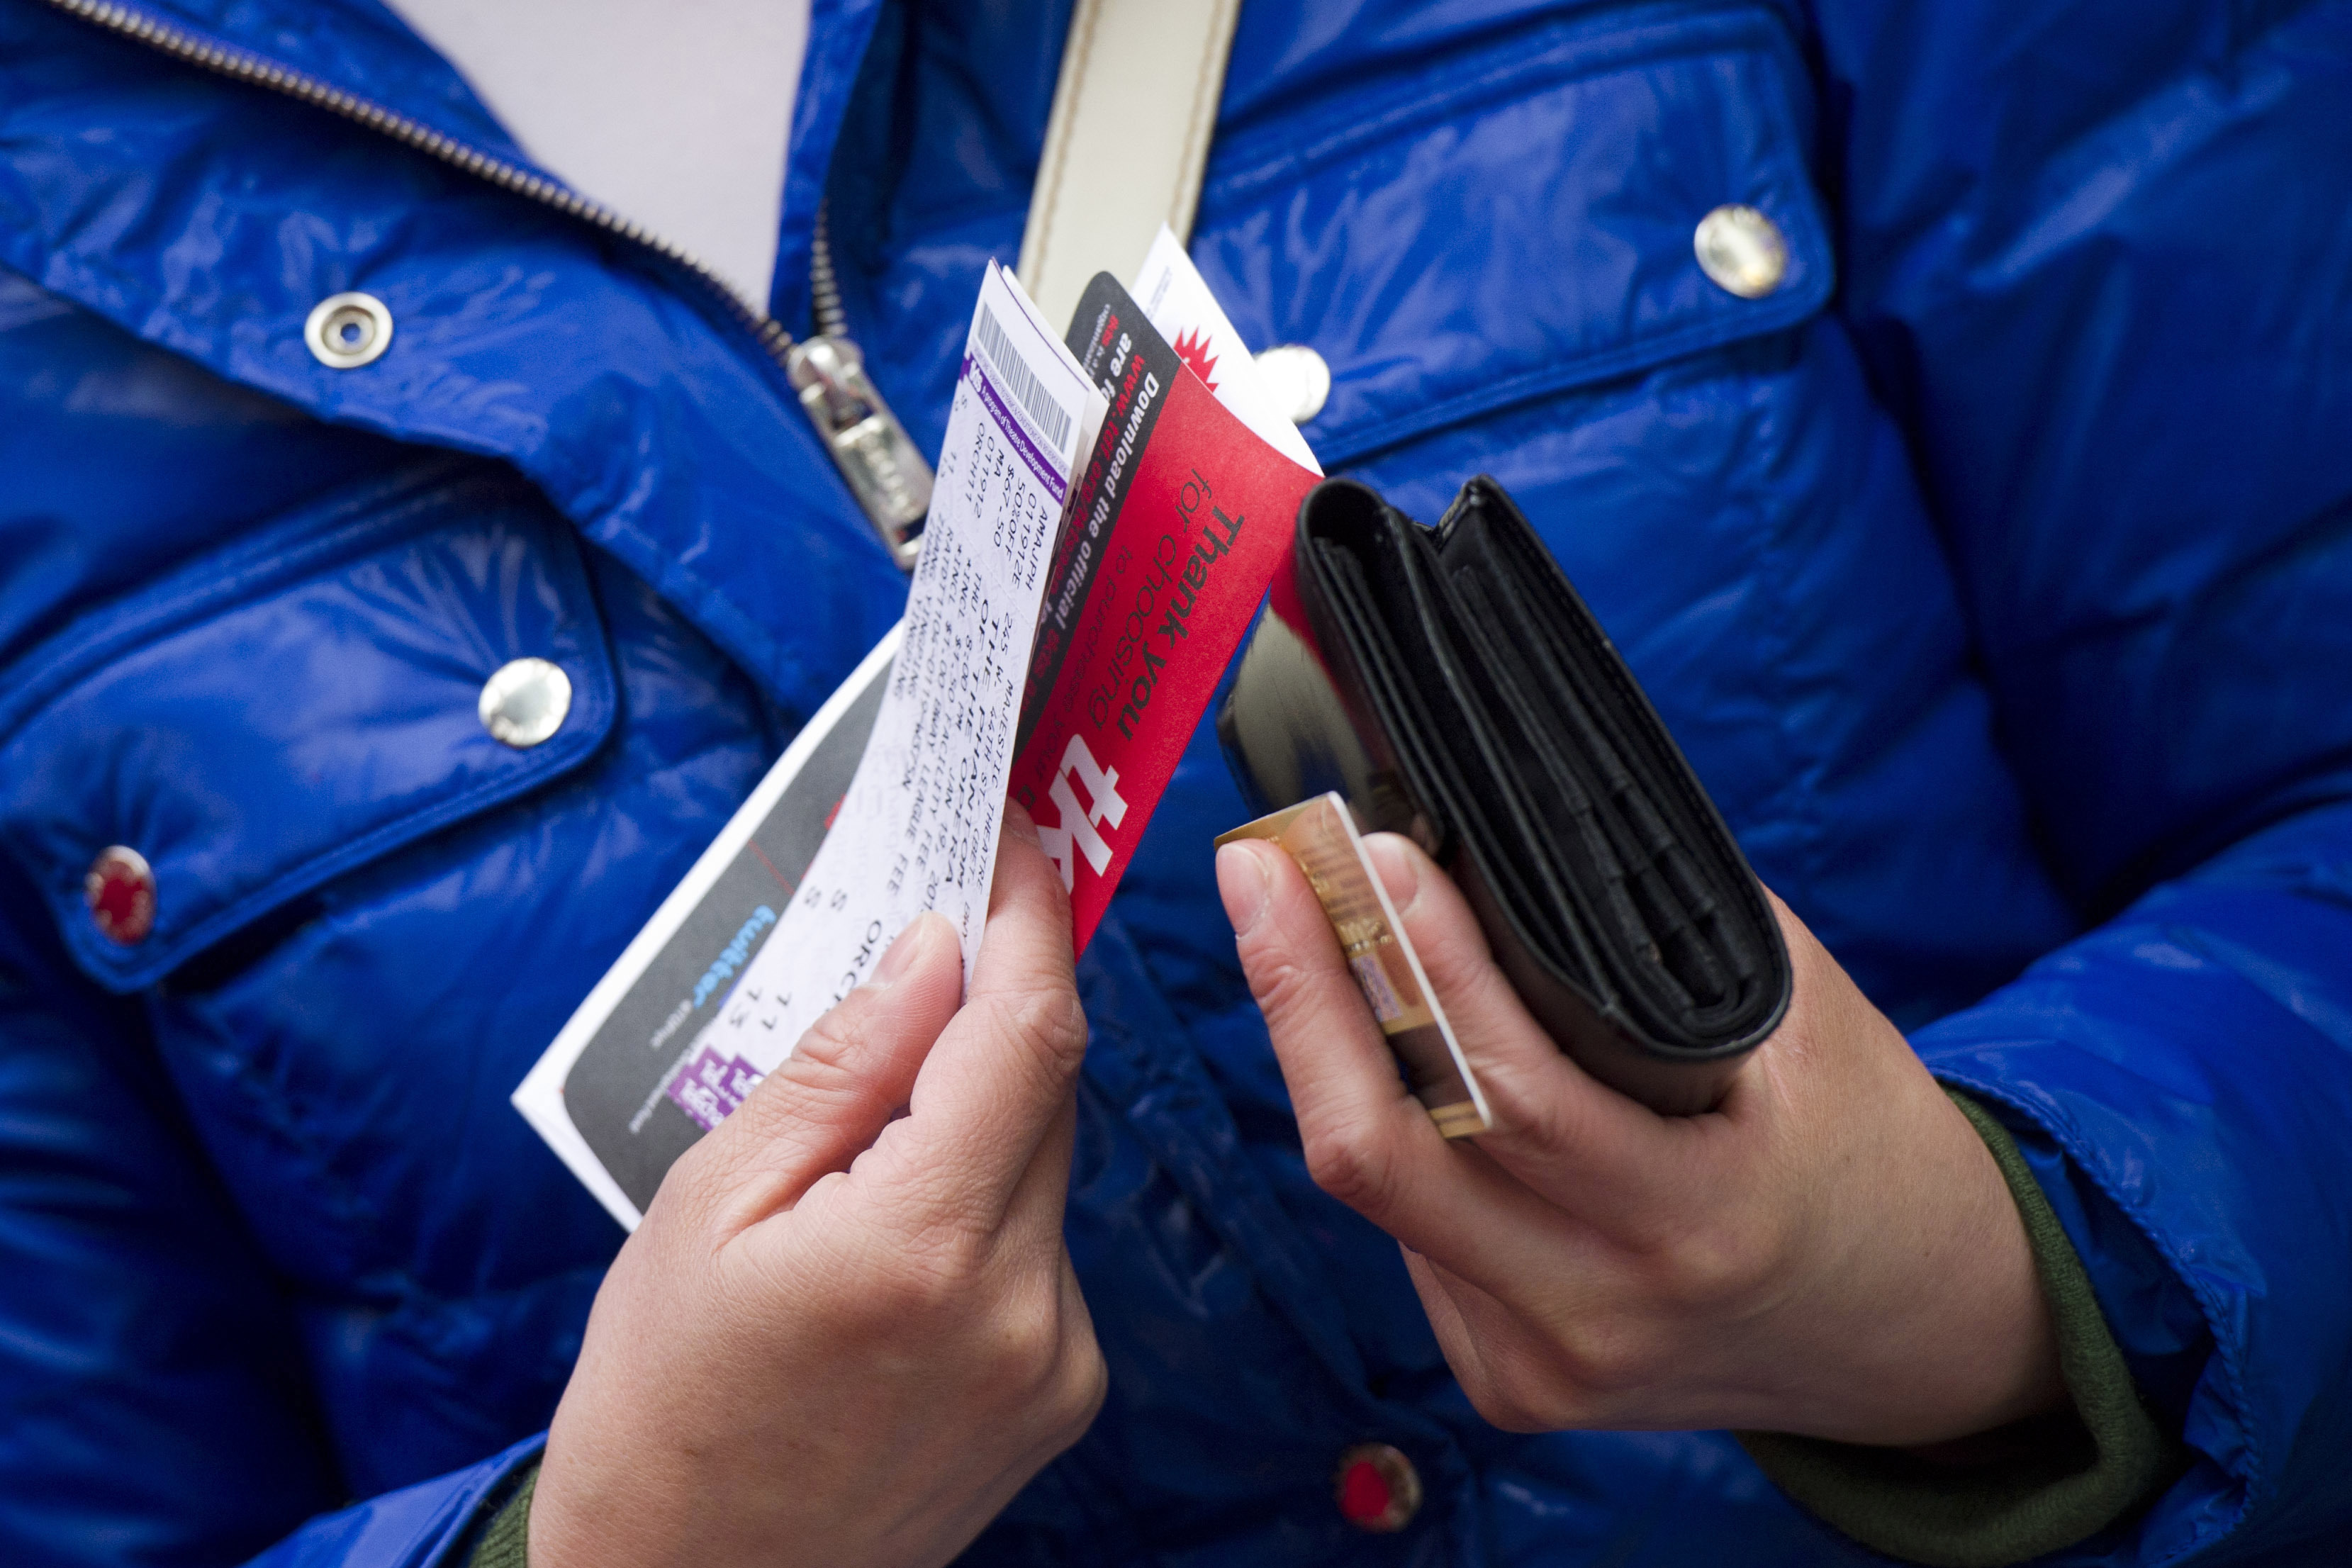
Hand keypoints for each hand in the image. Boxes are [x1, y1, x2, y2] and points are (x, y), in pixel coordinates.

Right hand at [533, 808, 1104, 1567]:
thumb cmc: (664, 1408)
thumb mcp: (710, 1205)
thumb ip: (841, 1065)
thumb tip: (931, 948)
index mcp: (921, 1247)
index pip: (1026, 1029)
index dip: (1027, 915)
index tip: (1011, 838)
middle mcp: (1019, 1306)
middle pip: (1047, 1086)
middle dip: (990, 1002)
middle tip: (923, 937)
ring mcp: (1054, 1359)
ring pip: (1046, 1161)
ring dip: (977, 1108)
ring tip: (864, 1130)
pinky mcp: (1063, 1394)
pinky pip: (1042, 1241)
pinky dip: (984, 1196)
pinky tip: (894, 1226)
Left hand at [1217, 830, 2061, 1446]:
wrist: (1919, 1330)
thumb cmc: (1866, 1151)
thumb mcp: (1803, 1026)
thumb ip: (1659, 946)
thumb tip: (1499, 841)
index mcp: (1698, 1226)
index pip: (1510, 1092)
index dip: (1424, 964)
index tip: (1373, 852)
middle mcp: (1601, 1316)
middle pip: (1384, 1159)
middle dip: (1301, 997)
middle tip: (1261, 873)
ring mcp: (1541, 1366)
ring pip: (1380, 1191)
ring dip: (1325, 1053)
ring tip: (1295, 925)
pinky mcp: (1507, 1383)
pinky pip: (1409, 1237)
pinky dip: (1390, 1131)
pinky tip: (1372, 1047)